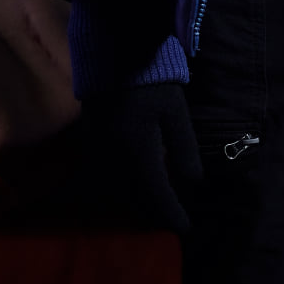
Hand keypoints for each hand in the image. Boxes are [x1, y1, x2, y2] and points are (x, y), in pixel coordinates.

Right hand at [78, 83, 201, 232]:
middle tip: (171, 218)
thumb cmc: (152, 82)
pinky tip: (133, 181)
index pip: (157, 196)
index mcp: (139, 154)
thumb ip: (184, 149)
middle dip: (153, 211)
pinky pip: (103, 176)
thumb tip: (193, 182)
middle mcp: (114, 161)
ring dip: (135, 200)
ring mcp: (98, 152)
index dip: (172, 215)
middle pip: (134, 199)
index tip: (185, 228)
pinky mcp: (90, 141)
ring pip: (116, 191)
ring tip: (154, 203)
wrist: (114, 55)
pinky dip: (120, 185)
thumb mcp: (176, 114)